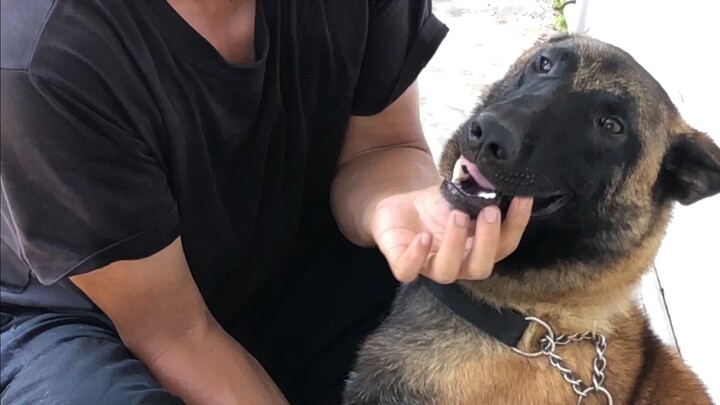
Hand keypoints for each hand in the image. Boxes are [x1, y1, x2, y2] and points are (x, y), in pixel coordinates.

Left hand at [371, 184, 532, 283]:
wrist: (399, 207)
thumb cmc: (434, 207)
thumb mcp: (459, 195)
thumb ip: (480, 191)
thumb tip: (499, 174)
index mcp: (478, 249)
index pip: (505, 245)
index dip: (517, 224)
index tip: (522, 198)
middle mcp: (458, 263)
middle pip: (481, 267)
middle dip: (488, 240)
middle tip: (490, 211)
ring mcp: (430, 266)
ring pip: (447, 272)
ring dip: (455, 243)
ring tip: (458, 214)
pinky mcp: (403, 264)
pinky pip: (409, 271)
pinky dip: (416, 256)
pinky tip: (423, 237)